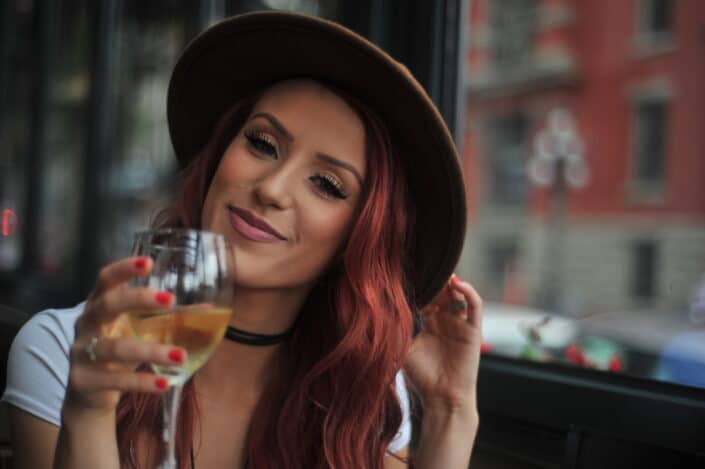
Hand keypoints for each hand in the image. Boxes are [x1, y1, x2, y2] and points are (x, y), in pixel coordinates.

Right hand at [64, 257, 185, 414]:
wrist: (89, 392)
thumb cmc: (119, 348)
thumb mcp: (140, 330)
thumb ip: (168, 318)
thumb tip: (208, 308)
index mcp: (100, 304)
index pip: (106, 279)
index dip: (124, 269)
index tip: (149, 262)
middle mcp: (88, 324)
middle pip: (107, 305)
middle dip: (138, 299)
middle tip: (170, 300)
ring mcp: (82, 352)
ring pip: (114, 347)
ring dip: (150, 351)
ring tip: (181, 356)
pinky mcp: (84, 381)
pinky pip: (114, 380)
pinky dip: (141, 381)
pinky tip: (165, 383)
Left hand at [403, 275, 482, 411]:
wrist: (443, 398)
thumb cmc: (423, 377)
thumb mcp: (404, 349)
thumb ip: (397, 331)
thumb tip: (375, 314)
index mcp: (430, 324)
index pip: (426, 297)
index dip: (420, 285)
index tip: (407, 269)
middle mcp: (446, 320)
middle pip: (441, 292)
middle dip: (434, 279)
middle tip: (423, 263)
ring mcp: (460, 324)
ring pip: (457, 294)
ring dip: (450, 281)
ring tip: (440, 270)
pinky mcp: (474, 330)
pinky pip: (474, 305)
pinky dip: (468, 291)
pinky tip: (456, 283)